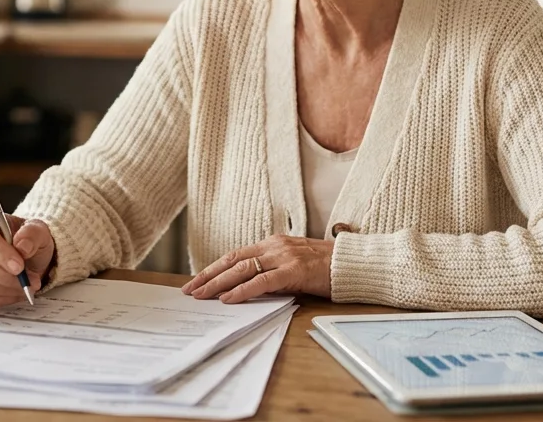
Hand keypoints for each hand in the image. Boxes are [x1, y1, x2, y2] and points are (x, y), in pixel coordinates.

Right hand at [0, 212, 54, 307]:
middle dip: (5, 275)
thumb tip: (22, 246)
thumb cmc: (29, 240)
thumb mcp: (38, 231)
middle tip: (30, 281)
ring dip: (7, 288)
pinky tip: (17, 292)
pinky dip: (3, 298)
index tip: (19, 266)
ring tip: (28, 286)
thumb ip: (32, 234)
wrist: (29, 257)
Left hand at [180, 235, 332, 303]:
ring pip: (242, 269)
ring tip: (202, 295)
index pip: (236, 255)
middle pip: (233, 260)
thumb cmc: (325, 268)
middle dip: (208, 275)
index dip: (214, 268)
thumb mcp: (294, 264)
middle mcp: (275, 246)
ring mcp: (284, 257)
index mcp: (273, 244)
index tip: (197, 280)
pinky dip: (242, 290)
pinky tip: (228, 299)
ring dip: (218, 283)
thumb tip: (247, 287)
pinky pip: (261, 281)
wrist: (352, 264)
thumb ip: (272, 271)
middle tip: (190, 289)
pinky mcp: (293, 271)